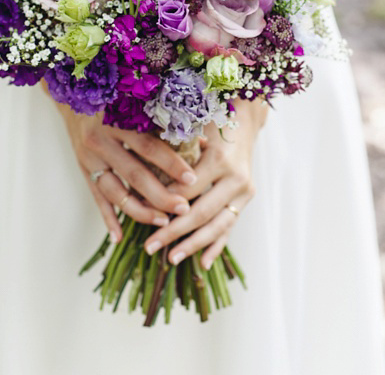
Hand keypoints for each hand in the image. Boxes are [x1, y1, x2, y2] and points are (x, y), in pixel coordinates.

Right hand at [55, 100, 197, 241]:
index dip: (171, 163)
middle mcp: (101, 141)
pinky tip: (119, 237)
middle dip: (161, 195)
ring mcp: (90, 159)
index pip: (149, 146)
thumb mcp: (136, 103)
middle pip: (134, 175)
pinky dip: (108, 218)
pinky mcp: (83, 171)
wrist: (74, 97)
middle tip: (184, 209)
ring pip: (115, 192)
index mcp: (118, 121)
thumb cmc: (116, 98)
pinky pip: (97, 199)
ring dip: (140, 211)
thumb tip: (202, 139)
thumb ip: (164, 120)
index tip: (192, 178)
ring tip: (163, 222)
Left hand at [142, 99, 267, 268]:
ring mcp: (244, 192)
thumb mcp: (192, 130)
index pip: (187, 189)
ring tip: (171, 258)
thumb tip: (139, 176)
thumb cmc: (209, 122)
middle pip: (202, 212)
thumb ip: (172, 150)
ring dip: (193, 245)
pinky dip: (216, 246)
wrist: (244, 121)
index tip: (140, 213)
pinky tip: (202, 264)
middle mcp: (236, 178)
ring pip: (218, 226)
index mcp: (220, 159)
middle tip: (149, 246)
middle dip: (174, 232)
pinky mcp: (246, 200)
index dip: (163, 203)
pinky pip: (230, 228)